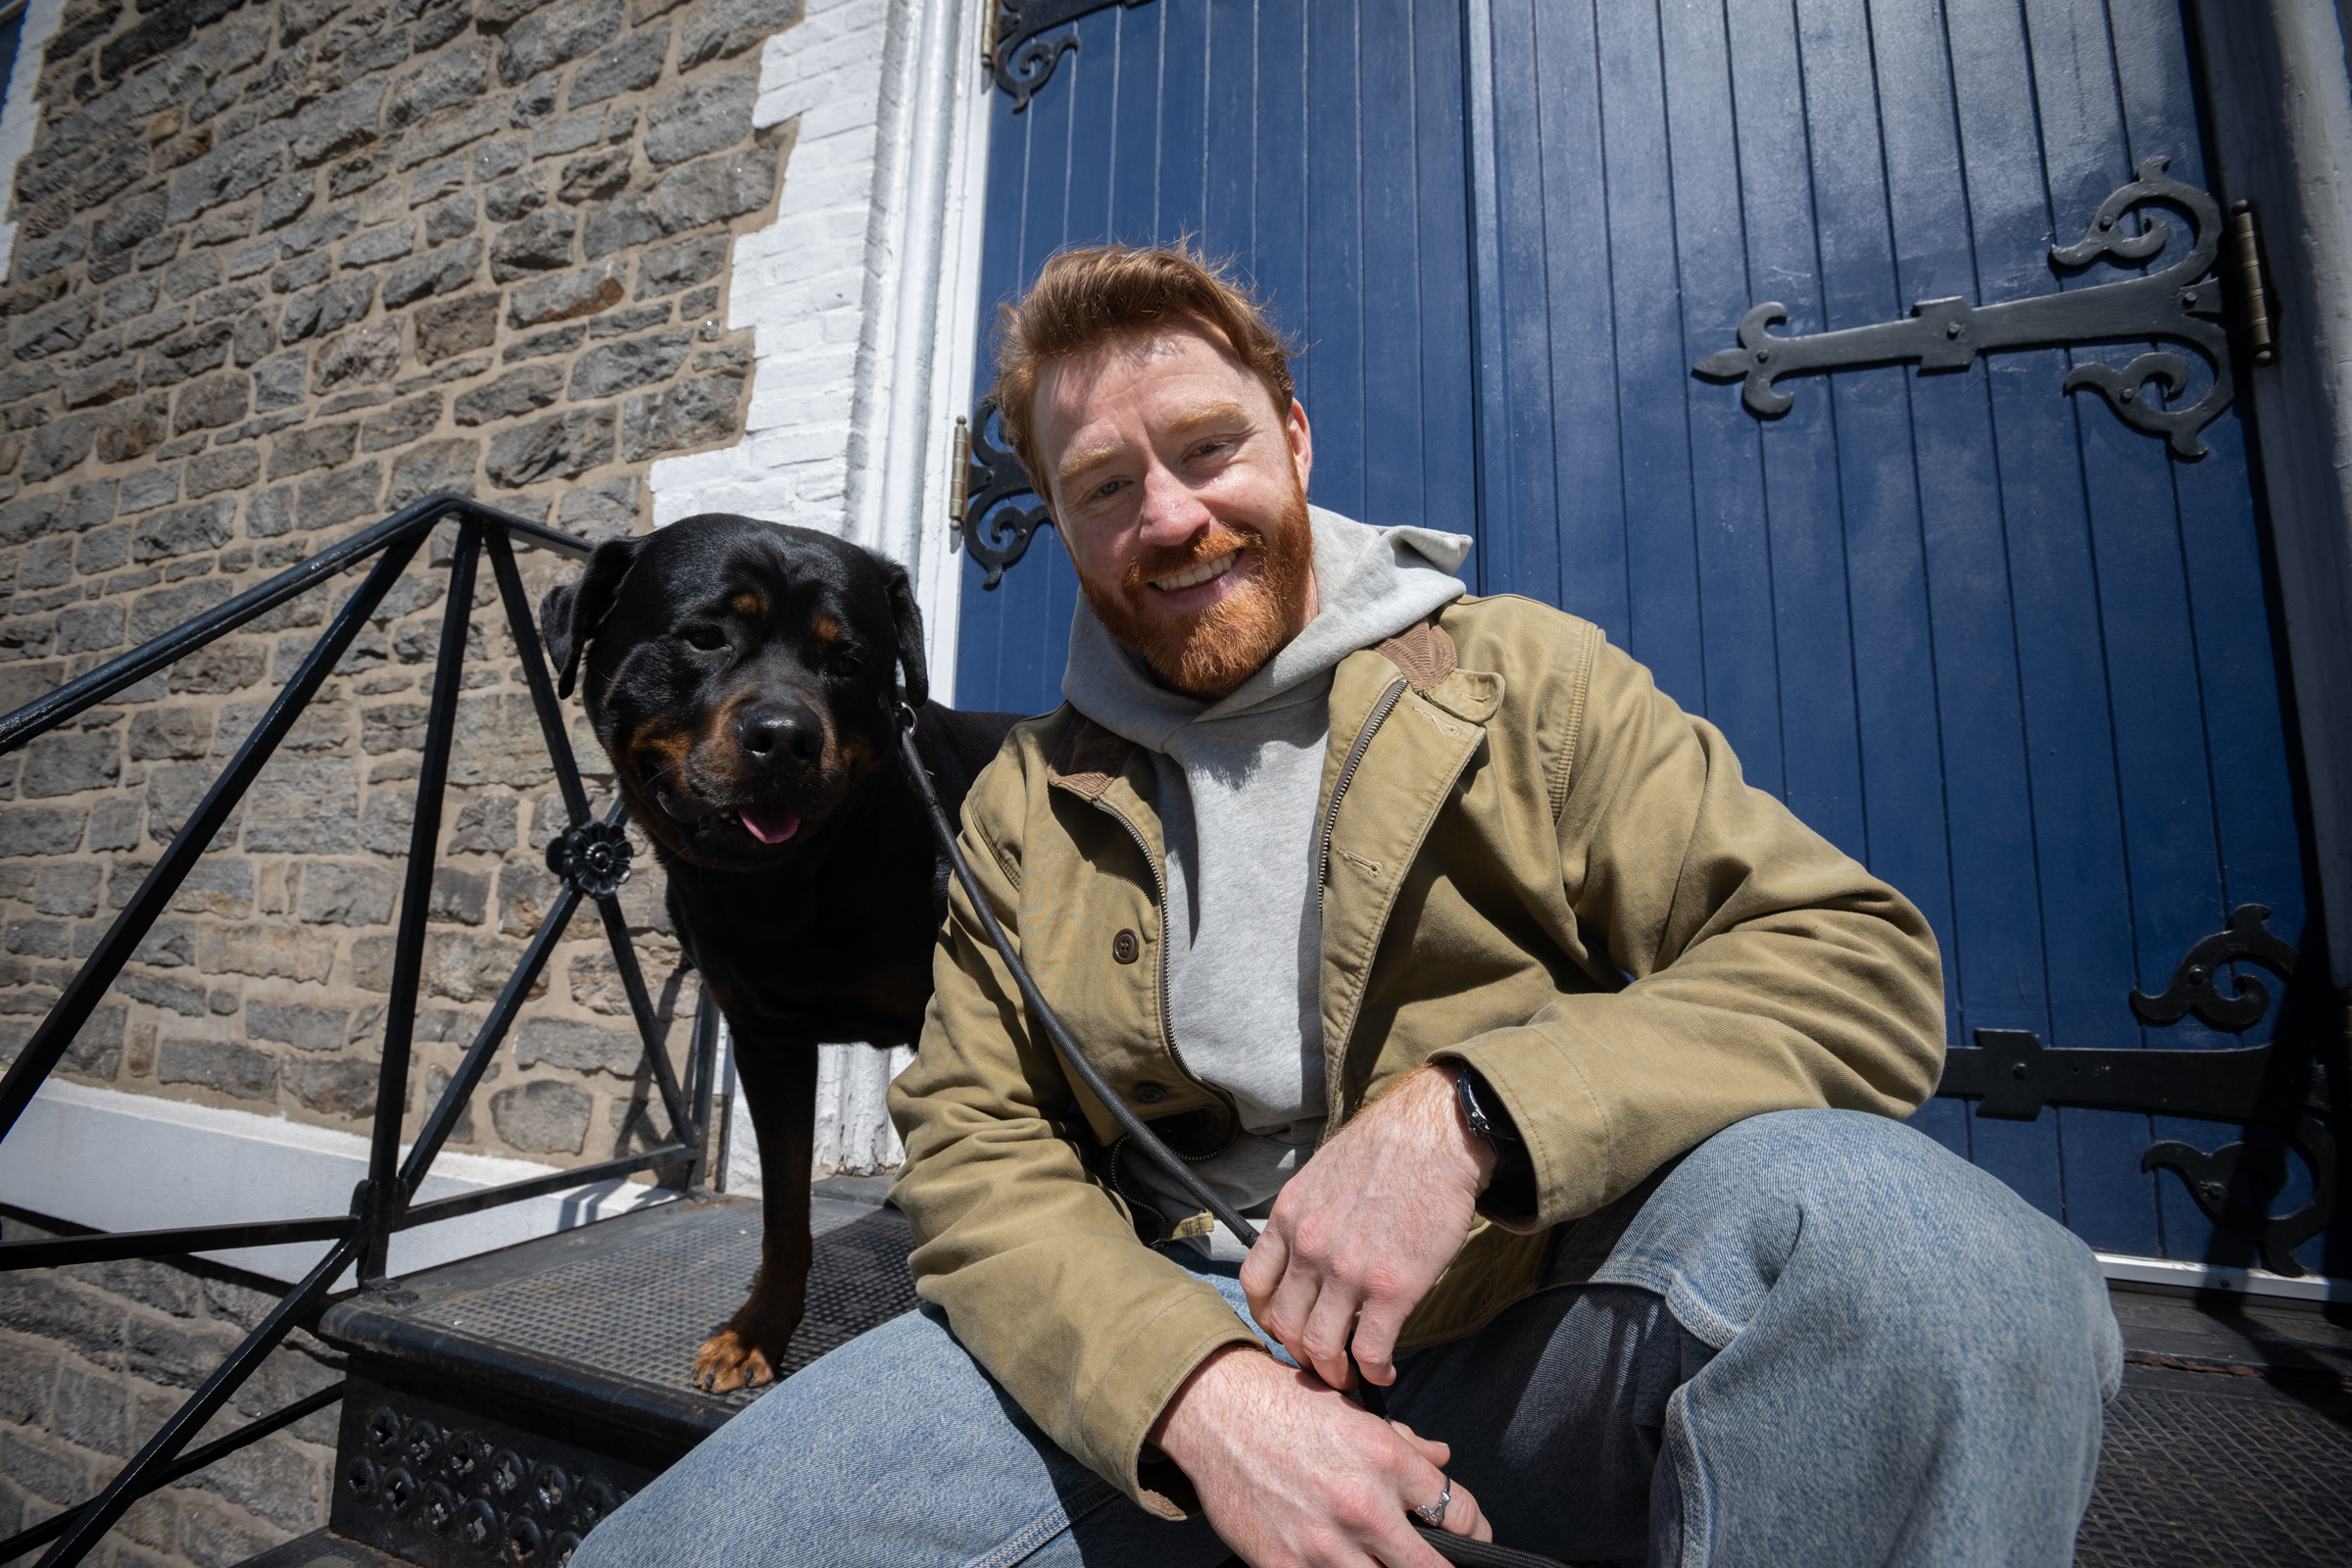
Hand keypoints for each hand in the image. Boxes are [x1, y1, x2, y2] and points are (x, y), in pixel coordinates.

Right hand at [1149, 1344, 1491, 1566]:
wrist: (1218, 1413)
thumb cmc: (1290, 1407)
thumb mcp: (1357, 1414)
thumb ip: (1407, 1443)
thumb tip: (1444, 1460)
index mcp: (1388, 1460)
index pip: (1459, 1514)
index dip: (1475, 1533)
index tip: (1472, 1540)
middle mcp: (1363, 1504)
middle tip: (1440, 1566)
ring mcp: (1324, 1543)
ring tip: (1386, 1563)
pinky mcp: (1285, 1567)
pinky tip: (1340, 1565)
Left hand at [1240, 1066, 1494, 1387]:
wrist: (1435, 1136)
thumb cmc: (1385, 1151)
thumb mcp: (1322, 1176)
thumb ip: (1307, 1219)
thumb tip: (1304, 1254)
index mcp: (1288, 1218)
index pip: (1254, 1285)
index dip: (1267, 1317)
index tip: (1287, 1329)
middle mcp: (1308, 1247)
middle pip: (1283, 1324)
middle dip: (1300, 1353)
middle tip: (1321, 1363)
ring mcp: (1347, 1271)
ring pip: (1319, 1346)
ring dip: (1333, 1372)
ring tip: (1350, 1378)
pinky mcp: (1392, 1288)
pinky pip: (1370, 1350)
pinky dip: (1374, 1372)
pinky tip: (1384, 1372)